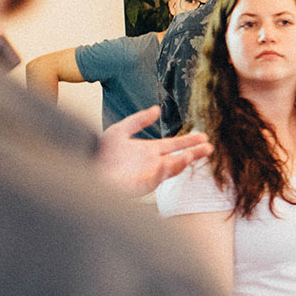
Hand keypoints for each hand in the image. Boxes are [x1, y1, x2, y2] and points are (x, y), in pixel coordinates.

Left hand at [96, 106, 212, 195]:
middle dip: (194, 154)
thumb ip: (139, 120)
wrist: (85, 166)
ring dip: (179, 162)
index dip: (189, 141)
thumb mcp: (121, 130)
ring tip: (189, 155)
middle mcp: (152, 163)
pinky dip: (160, 172)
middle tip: (209, 148)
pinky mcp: (138, 186)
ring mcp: (147, 175)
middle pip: (178, 158)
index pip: (174, 145)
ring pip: (169, 170)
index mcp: (150, 150)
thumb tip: (157, 109)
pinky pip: (152, 180)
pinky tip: (166, 163)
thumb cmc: (100, 151)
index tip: (204, 137)